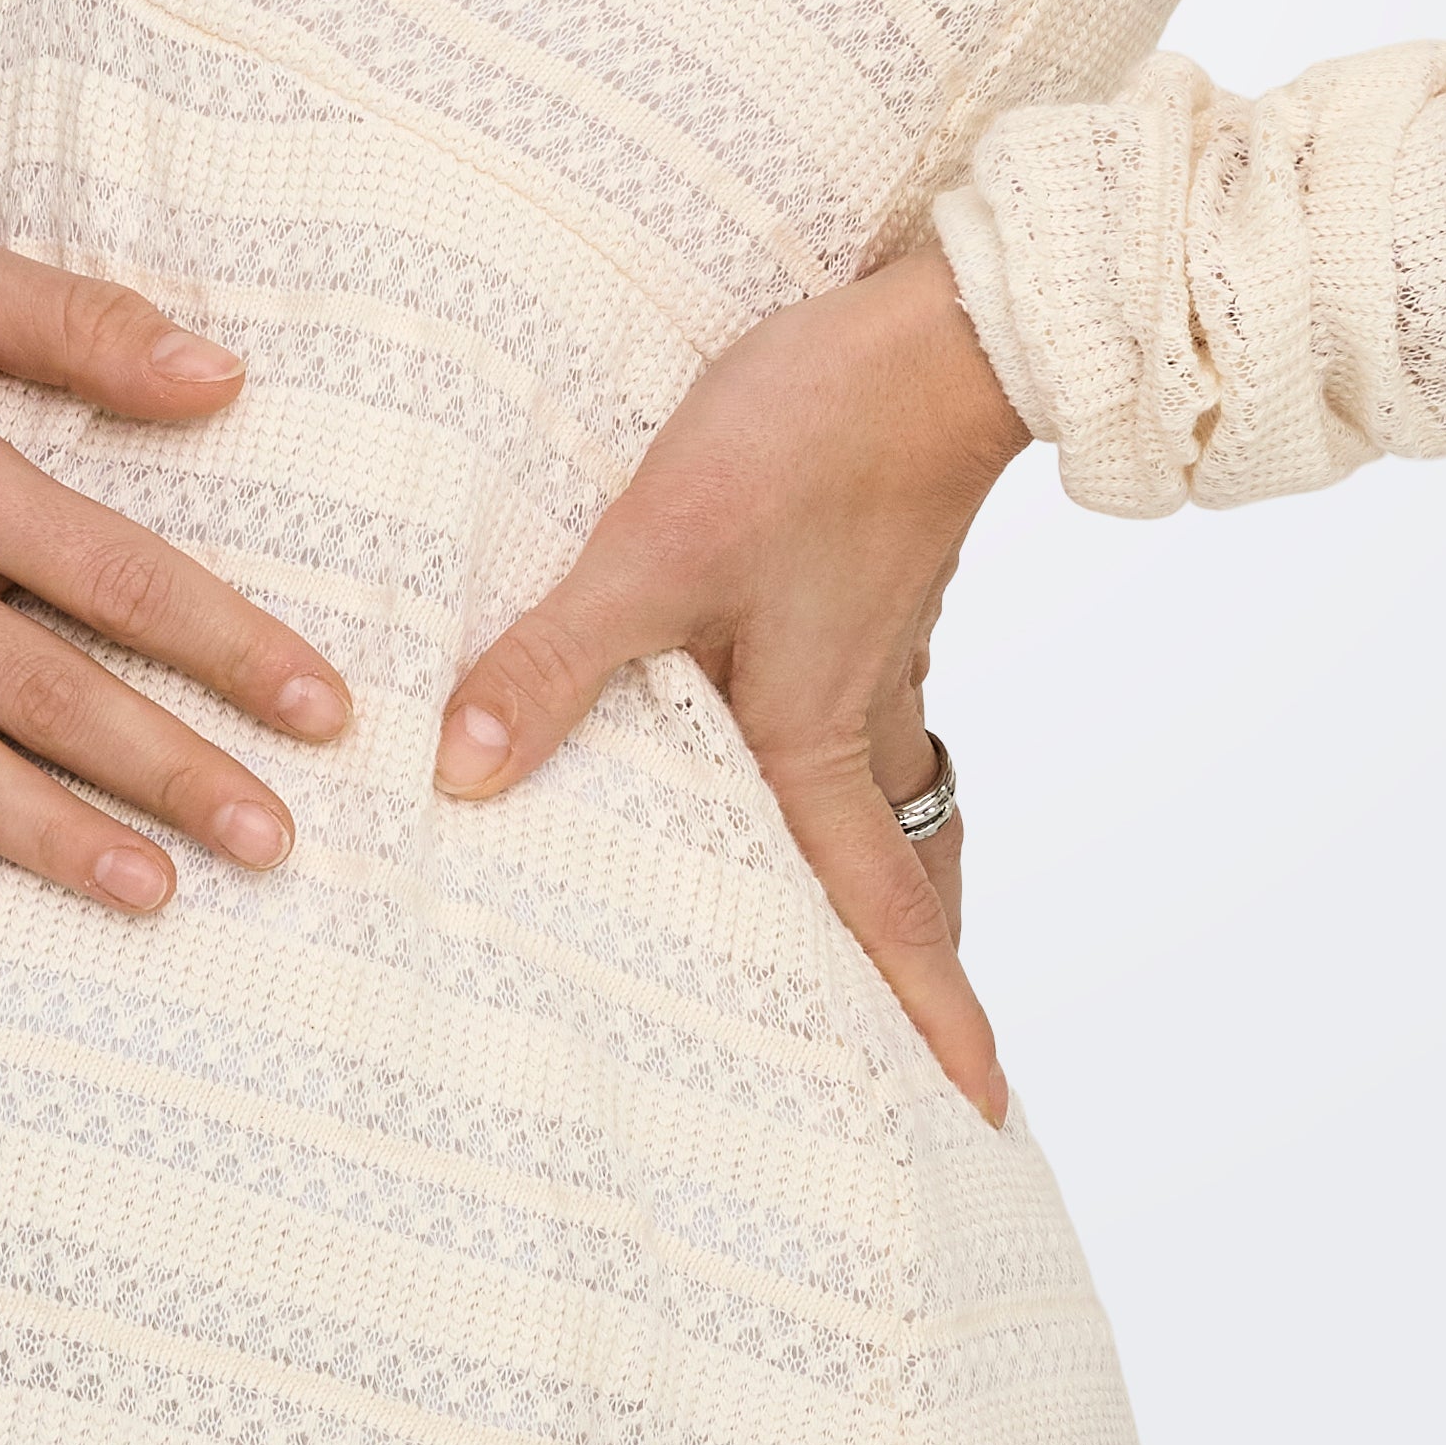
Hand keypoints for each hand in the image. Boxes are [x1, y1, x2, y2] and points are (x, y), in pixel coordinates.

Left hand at [433, 240, 1027, 1120]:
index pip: (889, 921)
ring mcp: (874, 656)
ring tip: (824, 937)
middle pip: (894, 885)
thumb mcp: (659, 549)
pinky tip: (772, 752)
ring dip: (871, 879)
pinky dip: (834, 777)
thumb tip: (462, 779)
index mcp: (821, 746)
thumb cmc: (815, 436)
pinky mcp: (865, 594)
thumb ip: (558, 662)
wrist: (934, 328)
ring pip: (876, 806)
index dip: (937, 1022)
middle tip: (891, 1071)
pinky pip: (855, 725)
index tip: (982, 1116)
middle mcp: (862, 722)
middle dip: (900, 981)